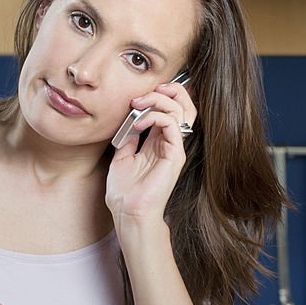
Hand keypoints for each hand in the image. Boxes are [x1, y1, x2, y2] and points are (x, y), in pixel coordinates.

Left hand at [106, 80, 197, 223]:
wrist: (128, 212)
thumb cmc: (125, 192)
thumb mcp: (122, 157)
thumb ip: (129, 139)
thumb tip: (127, 121)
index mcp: (159, 142)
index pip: (170, 109)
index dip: (159, 96)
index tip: (137, 96)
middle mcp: (170, 143)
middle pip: (184, 105)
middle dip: (167, 91)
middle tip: (143, 94)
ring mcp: (175, 149)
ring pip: (181, 110)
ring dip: (158, 101)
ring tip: (138, 105)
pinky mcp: (175, 155)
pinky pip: (173, 125)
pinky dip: (156, 116)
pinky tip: (139, 123)